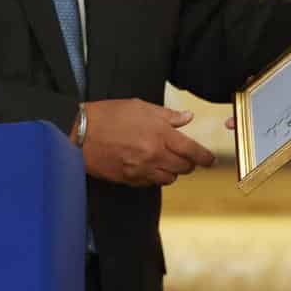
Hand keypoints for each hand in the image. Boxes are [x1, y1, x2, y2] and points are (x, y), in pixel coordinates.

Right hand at [82, 99, 215, 186]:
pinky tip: (149, 166)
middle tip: (186, 157)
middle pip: (184, 168)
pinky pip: (151, 184)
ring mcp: (141, 169)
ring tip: (165, 161)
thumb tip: (187, 118)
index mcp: (159, 134)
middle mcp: (154, 154)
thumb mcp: (140, 107)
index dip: (205, 158)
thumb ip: (167, 115)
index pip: (192, 151)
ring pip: (169, 179)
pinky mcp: (129, 179)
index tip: (210, 160)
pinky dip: (155, 177)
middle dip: (189, 164)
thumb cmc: (108, 116)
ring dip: (172, 172)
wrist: (80, 133)